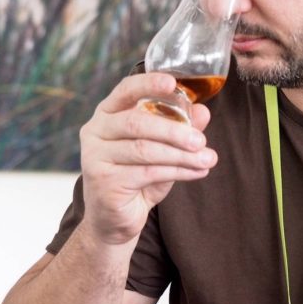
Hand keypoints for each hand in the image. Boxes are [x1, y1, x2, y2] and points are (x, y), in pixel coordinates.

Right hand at [78, 72, 216, 245]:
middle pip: (137, 123)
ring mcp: (95, 156)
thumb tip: (203, 111)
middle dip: (174, 131)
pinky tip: (196, 172)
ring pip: (144, 149)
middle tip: (201, 140)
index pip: (125, 90)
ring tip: (207, 159)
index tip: (172, 83)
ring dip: (181, 155)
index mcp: (107, 114)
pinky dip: (178, 171)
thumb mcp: (162, 150)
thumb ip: (179, 129)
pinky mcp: (103, 181)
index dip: (148, 83)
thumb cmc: (138, 178)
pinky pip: (146, 172)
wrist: (116, 220)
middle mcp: (95, 131)